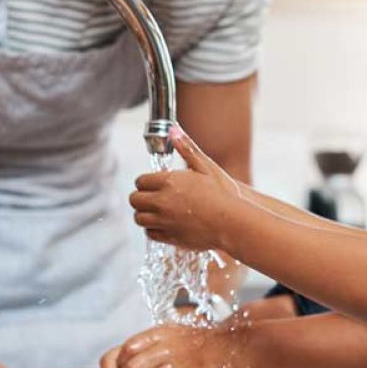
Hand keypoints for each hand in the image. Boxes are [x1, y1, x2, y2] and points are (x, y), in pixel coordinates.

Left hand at [130, 126, 242, 252]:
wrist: (231, 222)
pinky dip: (153, 229)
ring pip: (139, 218)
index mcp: (168, 182)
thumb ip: (187, 148)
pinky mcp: (169, 237)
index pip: (140, 181)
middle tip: (151, 198)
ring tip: (156, 211)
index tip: (154, 184)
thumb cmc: (221, 194)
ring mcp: (164, 221)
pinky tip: (164, 224)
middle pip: (135, 200)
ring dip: (145, 214)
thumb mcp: (205, 166)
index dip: (146, 182)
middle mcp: (161, 201)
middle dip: (141, 198)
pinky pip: (149, 233)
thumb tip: (174, 130)